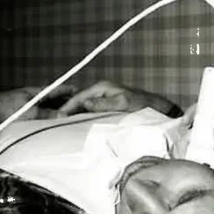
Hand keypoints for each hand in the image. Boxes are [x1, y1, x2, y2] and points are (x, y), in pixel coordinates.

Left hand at [0, 85, 76, 124]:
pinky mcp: (16, 123)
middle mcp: (28, 101)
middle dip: (63, 106)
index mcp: (31, 93)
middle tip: (78, 111)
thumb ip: (45, 114)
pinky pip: (35, 123)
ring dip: (53, 118)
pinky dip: (43, 126)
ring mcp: (22, 112)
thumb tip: (63, 116)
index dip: (65, 90)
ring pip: (43, 114)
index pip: (53, 90)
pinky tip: (47, 132)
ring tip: (67, 123)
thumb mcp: (27, 112)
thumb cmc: (0, 111)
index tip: (78, 91)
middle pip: (49, 103)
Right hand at [57, 80, 178, 116]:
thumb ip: (103, 104)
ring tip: (63, 126)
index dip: (67, 107)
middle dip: (68, 111)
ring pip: (84, 107)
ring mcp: (104, 98)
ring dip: (75, 115)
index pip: (78, 97)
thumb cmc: (141, 106)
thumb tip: (84, 103)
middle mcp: (101, 90)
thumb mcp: (122, 104)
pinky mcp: (107, 106)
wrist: (157, 109)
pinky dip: (83, 117)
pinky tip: (78, 126)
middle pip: (78, 101)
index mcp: (101, 87)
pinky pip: (91, 111)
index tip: (57, 118)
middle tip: (56, 124)